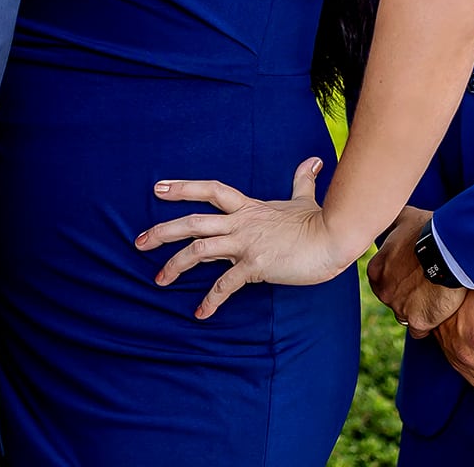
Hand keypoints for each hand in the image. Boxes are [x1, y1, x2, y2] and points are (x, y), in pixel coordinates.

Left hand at [135, 158, 356, 318]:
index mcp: (248, 208)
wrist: (335, 238)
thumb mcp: (305, 200)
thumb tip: (314, 161)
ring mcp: (246, 244)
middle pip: (192, 222)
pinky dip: (210, 300)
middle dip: (162, 231)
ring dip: (175, 265)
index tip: (157, 188)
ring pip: (198, 250)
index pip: (209, 190)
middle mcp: (241, 223)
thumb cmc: (320, 222)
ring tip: (158, 280)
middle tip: (138, 242)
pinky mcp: (255, 265)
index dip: (182, 188)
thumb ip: (303, 181)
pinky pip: (225, 284)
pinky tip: (199, 313)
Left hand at [367, 206, 465, 336]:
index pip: (384, 280)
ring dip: (418, 308)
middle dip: (408, 294)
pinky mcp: (418, 321)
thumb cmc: (428, 230)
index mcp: (377, 270)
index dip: (400, 277)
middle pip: (394, 298)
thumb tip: (386, 213)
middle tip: (427, 284)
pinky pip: (420, 329)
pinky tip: (439, 310)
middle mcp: (383, 291)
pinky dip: (429, 322)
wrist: (449, 250)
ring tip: (436, 296)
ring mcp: (399, 307)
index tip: (415, 273)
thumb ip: (393, 223)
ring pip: (406, 315)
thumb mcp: (405, 218)